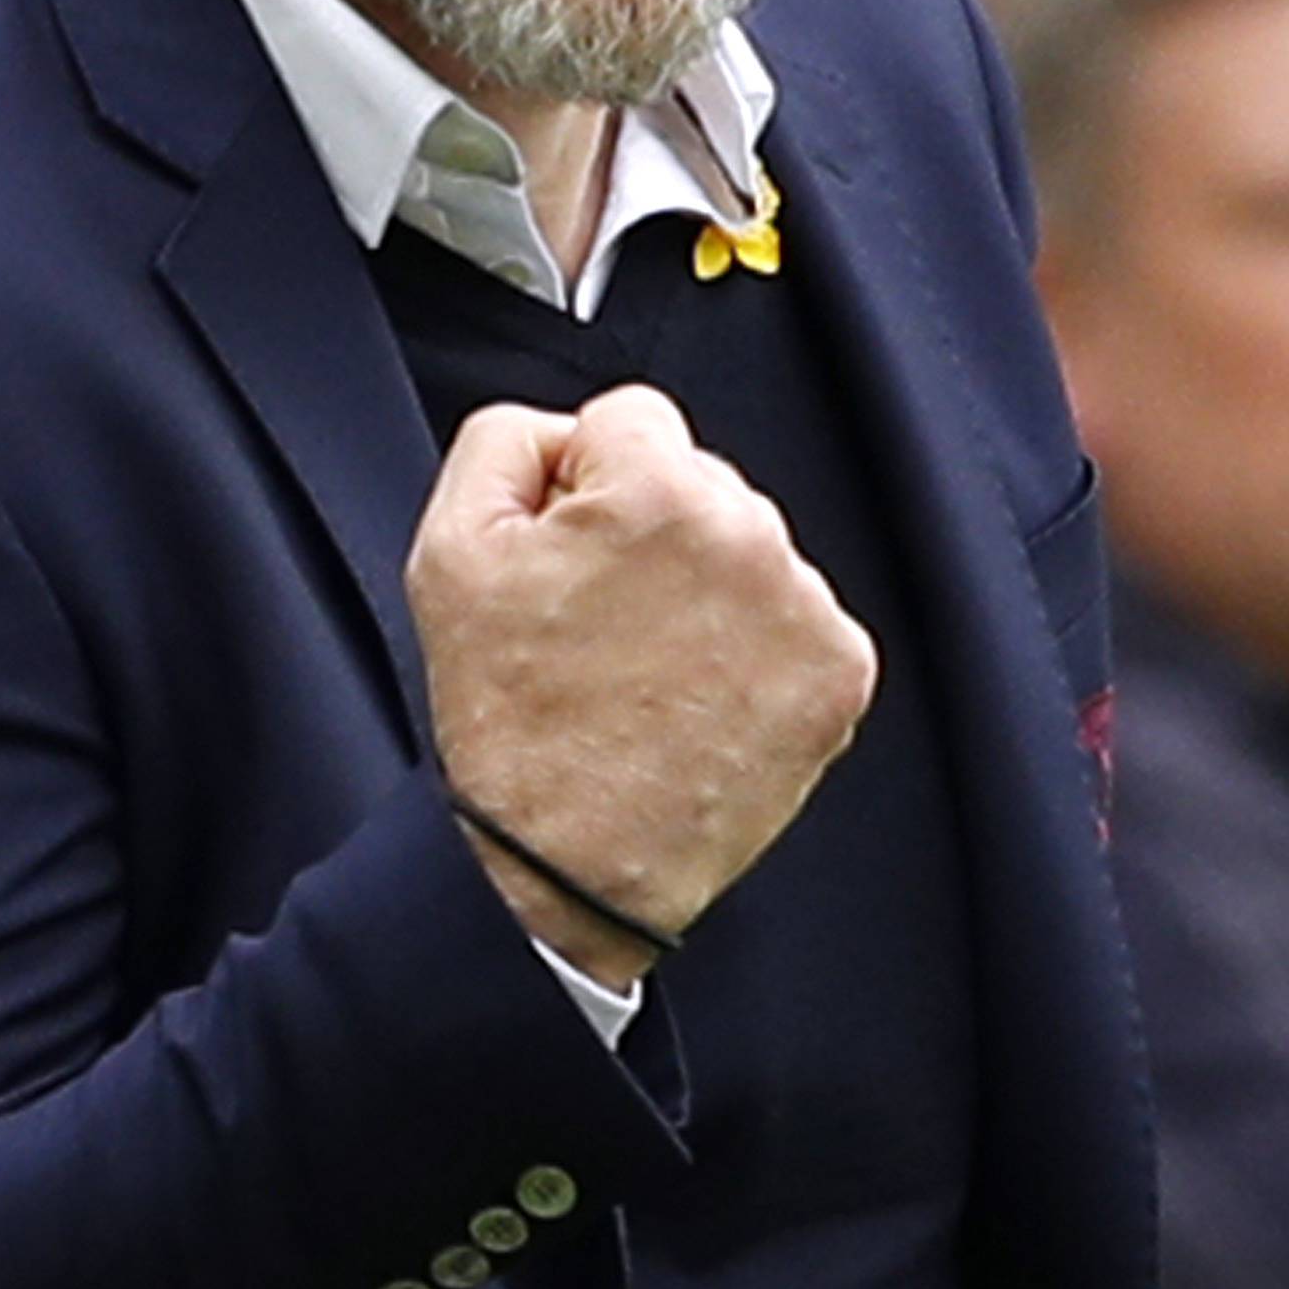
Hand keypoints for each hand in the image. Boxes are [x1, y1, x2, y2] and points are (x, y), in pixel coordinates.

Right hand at [407, 386, 878, 979]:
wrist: (569, 869)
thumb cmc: (512, 726)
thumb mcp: (449, 550)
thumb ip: (505, 443)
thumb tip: (569, 432)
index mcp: (658, 492)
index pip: (630, 420)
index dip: (582, 486)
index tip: (570, 558)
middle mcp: (751, 536)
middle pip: (698, 482)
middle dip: (651, 535)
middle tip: (601, 627)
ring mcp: (806, 609)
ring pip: (748, 551)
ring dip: (706, 591)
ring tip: (647, 673)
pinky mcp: (839, 674)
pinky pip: (793, 621)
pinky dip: (753, 652)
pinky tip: (698, 700)